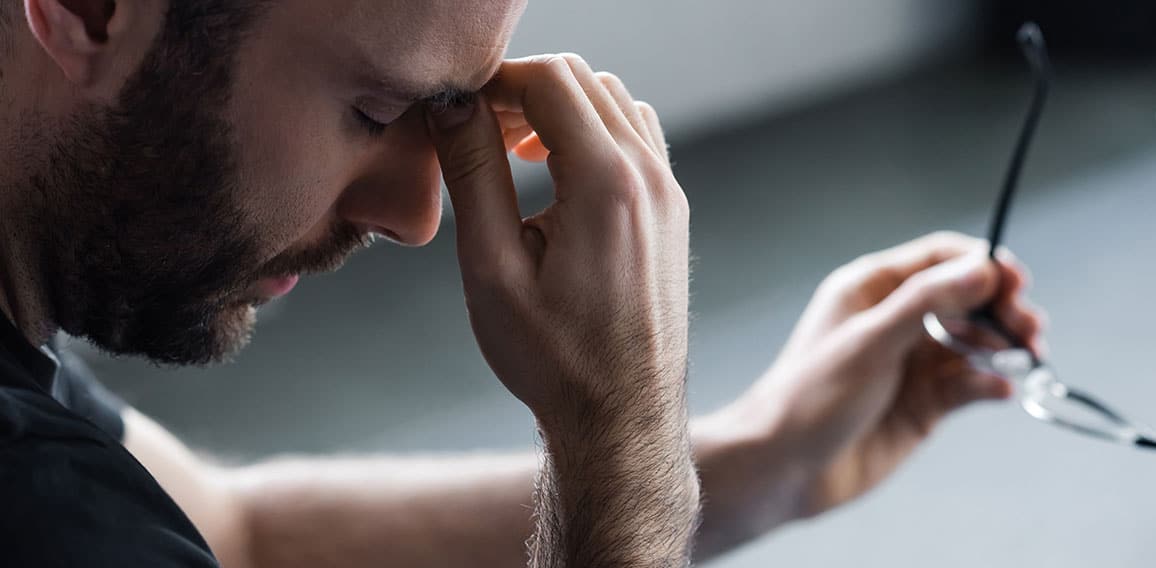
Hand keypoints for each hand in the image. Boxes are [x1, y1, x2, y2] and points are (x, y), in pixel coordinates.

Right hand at [427, 54, 685, 427]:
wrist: (621, 416)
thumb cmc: (553, 358)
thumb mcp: (492, 268)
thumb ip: (473, 174)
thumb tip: (451, 106)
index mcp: (608, 184)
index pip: (550, 80)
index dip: (494, 83)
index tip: (457, 113)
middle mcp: (651, 177)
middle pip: (584, 80)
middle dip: (524, 91)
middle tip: (478, 132)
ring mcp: (670, 193)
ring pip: (614, 103)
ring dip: (561, 109)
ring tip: (514, 152)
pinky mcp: (672, 212)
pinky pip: (637, 138)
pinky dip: (595, 134)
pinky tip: (559, 176)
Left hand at [693, 232, 1044, 555]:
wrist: (784, 468)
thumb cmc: (810, 397)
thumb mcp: (870, 342)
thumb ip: (926, 302)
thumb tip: (982, 268)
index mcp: (871, 290)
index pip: (939, 258)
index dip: (981, 265)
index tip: (1017, 282)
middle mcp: (894, 321)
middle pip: (966, 299)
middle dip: (1002, 309)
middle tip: (1029, 329)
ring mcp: (910, 364)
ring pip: (974, 343)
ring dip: (1003, 347)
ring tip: (1026, 357)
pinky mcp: (923, 405)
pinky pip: (968, 385)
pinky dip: (989, 384)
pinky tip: (1000, 391)